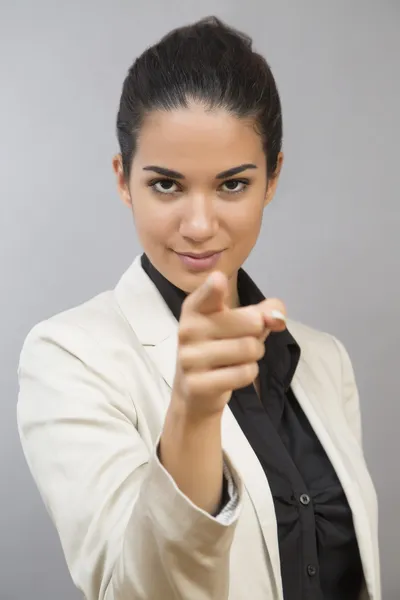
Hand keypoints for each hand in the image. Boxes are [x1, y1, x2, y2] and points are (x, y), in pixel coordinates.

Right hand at [171, 271, 286, 419]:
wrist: (194, 391)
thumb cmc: (220, 347)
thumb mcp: (241, 324)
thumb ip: (264, 312)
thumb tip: (278, 318)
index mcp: (196, 307)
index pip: (208, 293)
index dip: (216, 287)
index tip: (219, 280)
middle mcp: (188, 329)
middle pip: (252, 323)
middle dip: (258, 335)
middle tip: (241, 342)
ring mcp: (189, 358)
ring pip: (249, 349)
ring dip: (254, 356)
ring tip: (237, 359)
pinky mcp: (196, 384)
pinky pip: (244, 373)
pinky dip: (248, 374)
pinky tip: (231, 375)